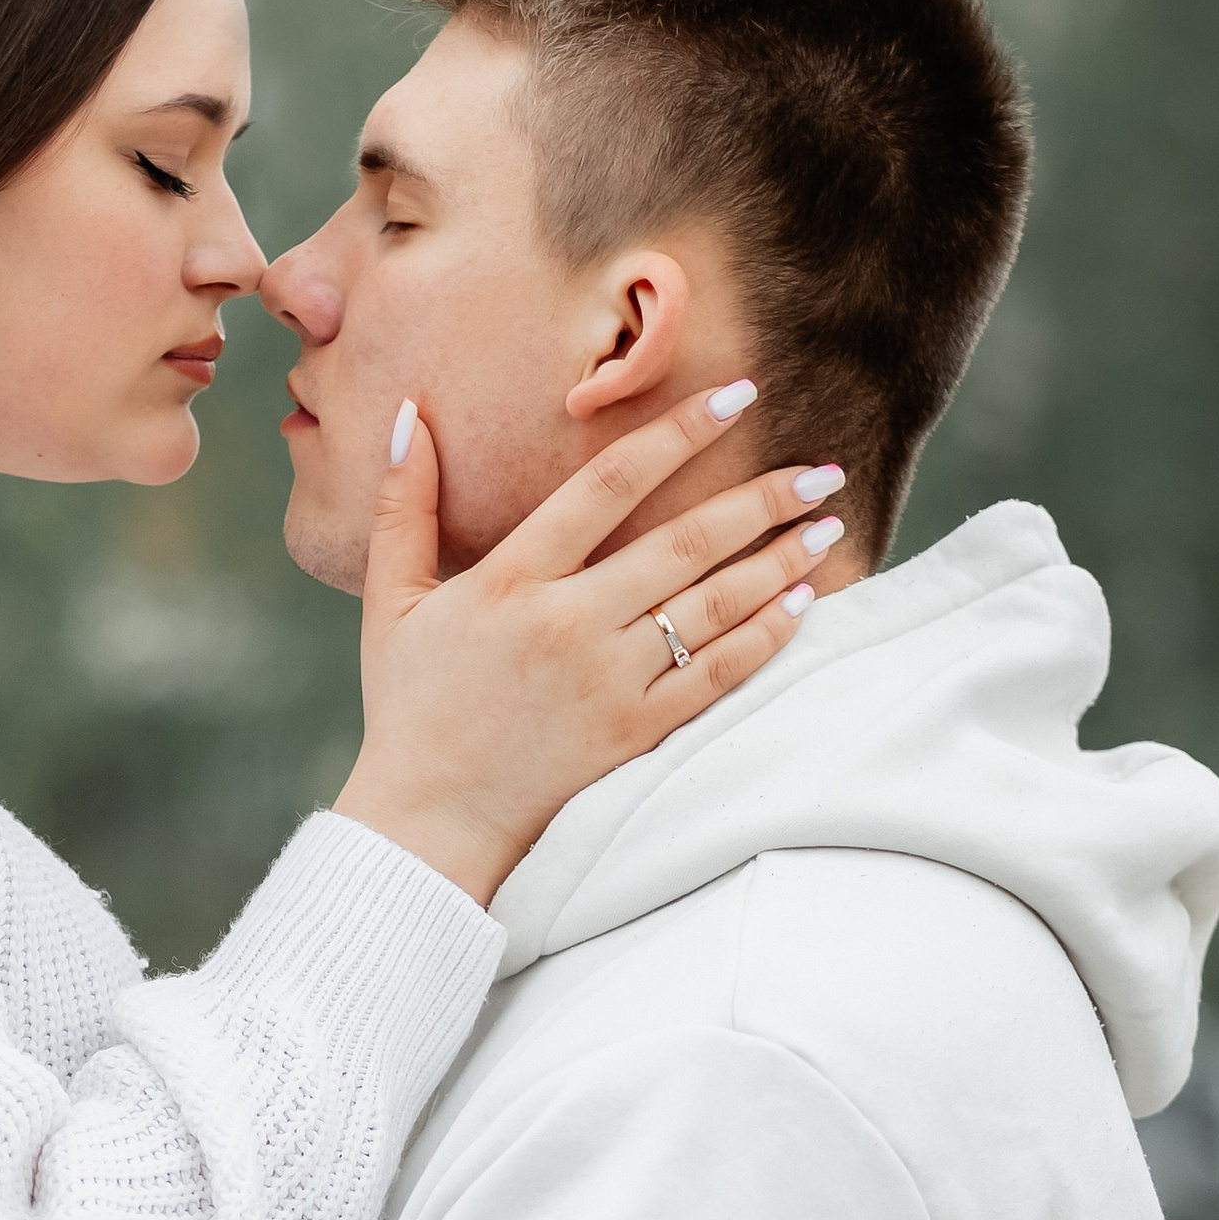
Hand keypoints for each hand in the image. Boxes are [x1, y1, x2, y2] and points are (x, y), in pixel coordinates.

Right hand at [334, 388, 836, 902]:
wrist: (429, 822)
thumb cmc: (409, 709)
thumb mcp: (391, 602)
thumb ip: (402, 505)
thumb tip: (405, 413)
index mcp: (510, 581)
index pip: (609, 484)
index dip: (677, 434)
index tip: (736, 397)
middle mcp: (567, 624)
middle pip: (684, 542)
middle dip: (762, 499)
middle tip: (820, 469)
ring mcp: (607, 682)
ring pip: (713, 606)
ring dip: (779, 562)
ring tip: (827, 527)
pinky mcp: (634, 734)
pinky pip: (716, 675)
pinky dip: (765, 636)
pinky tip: (802, 604)